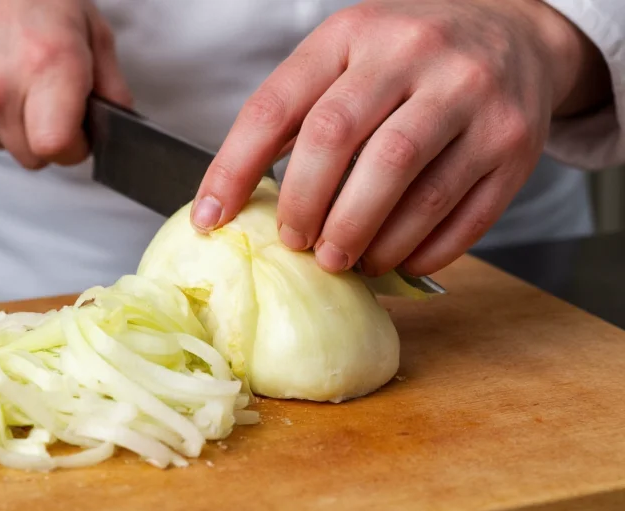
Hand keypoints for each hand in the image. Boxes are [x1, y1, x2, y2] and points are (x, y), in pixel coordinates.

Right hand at [0, 0, 131, 168]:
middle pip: (36, 158)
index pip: (61, 148)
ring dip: (18, 127)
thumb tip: (120, 120)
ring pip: (7, 147)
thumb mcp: (84, 20)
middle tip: (51, 101)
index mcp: (46, 65)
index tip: (81, 129)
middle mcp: (2, 91)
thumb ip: (110, 80)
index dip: (77, 145)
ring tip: (15, 78)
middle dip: (50, 140)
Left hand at [192, 0, 610, 275]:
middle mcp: (415, 54)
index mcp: (354, 33)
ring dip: (364, 239)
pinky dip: (420, 251)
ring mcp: (472, 97)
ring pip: (404, 184)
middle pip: (339, 141)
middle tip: (297, 243)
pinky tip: (397, 259)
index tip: (211, 220)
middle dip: (305, 207)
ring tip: (343, 260)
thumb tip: (234, 197)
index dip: (233, 169)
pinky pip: (461, 215)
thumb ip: (297, 113)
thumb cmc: (409, 57)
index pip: (277, 106)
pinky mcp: (514, 145)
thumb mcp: (347, 55)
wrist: (517, 35)